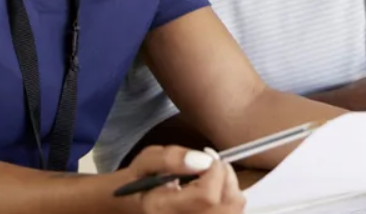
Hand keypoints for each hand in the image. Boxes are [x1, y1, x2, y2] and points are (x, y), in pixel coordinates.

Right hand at [118, 146, 244, 212]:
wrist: (131, 206)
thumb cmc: (140, 182)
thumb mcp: (148, 160)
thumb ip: (172, 158)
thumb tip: (204, 160)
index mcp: (163, 210)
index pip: (207, 195)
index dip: (215, 170)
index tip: (206, 156)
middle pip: (229, 206)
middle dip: (227, 178)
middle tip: (212, 165)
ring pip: (234, 211)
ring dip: (231, 189)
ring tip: (213, 177)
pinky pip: (232, 213)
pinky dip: (230, 200)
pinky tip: (215, 192)